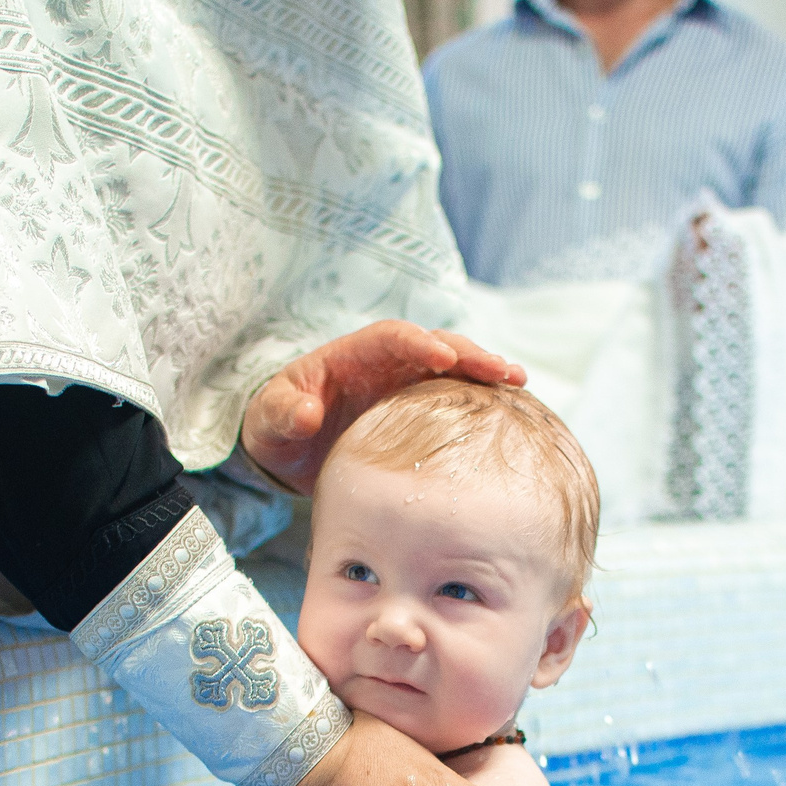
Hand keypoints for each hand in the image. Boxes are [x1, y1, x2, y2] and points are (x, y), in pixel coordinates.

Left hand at [240, 321, 526, 495]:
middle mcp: (388, 364)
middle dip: (469, 353)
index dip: (417, 342)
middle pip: (435, 345)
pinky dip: (483, 400)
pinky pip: (457, 398)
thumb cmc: (276, 427)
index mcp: (353, 355)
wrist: (289, 448)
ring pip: (454, 370)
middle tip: (501, 370)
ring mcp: (407, 386)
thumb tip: (306, 414)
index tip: (443, 356)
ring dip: (485, 372)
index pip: (391, 337)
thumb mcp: (268, 421)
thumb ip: (282, 413)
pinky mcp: (421, 411)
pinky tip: (514, 411)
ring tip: (518, 382)